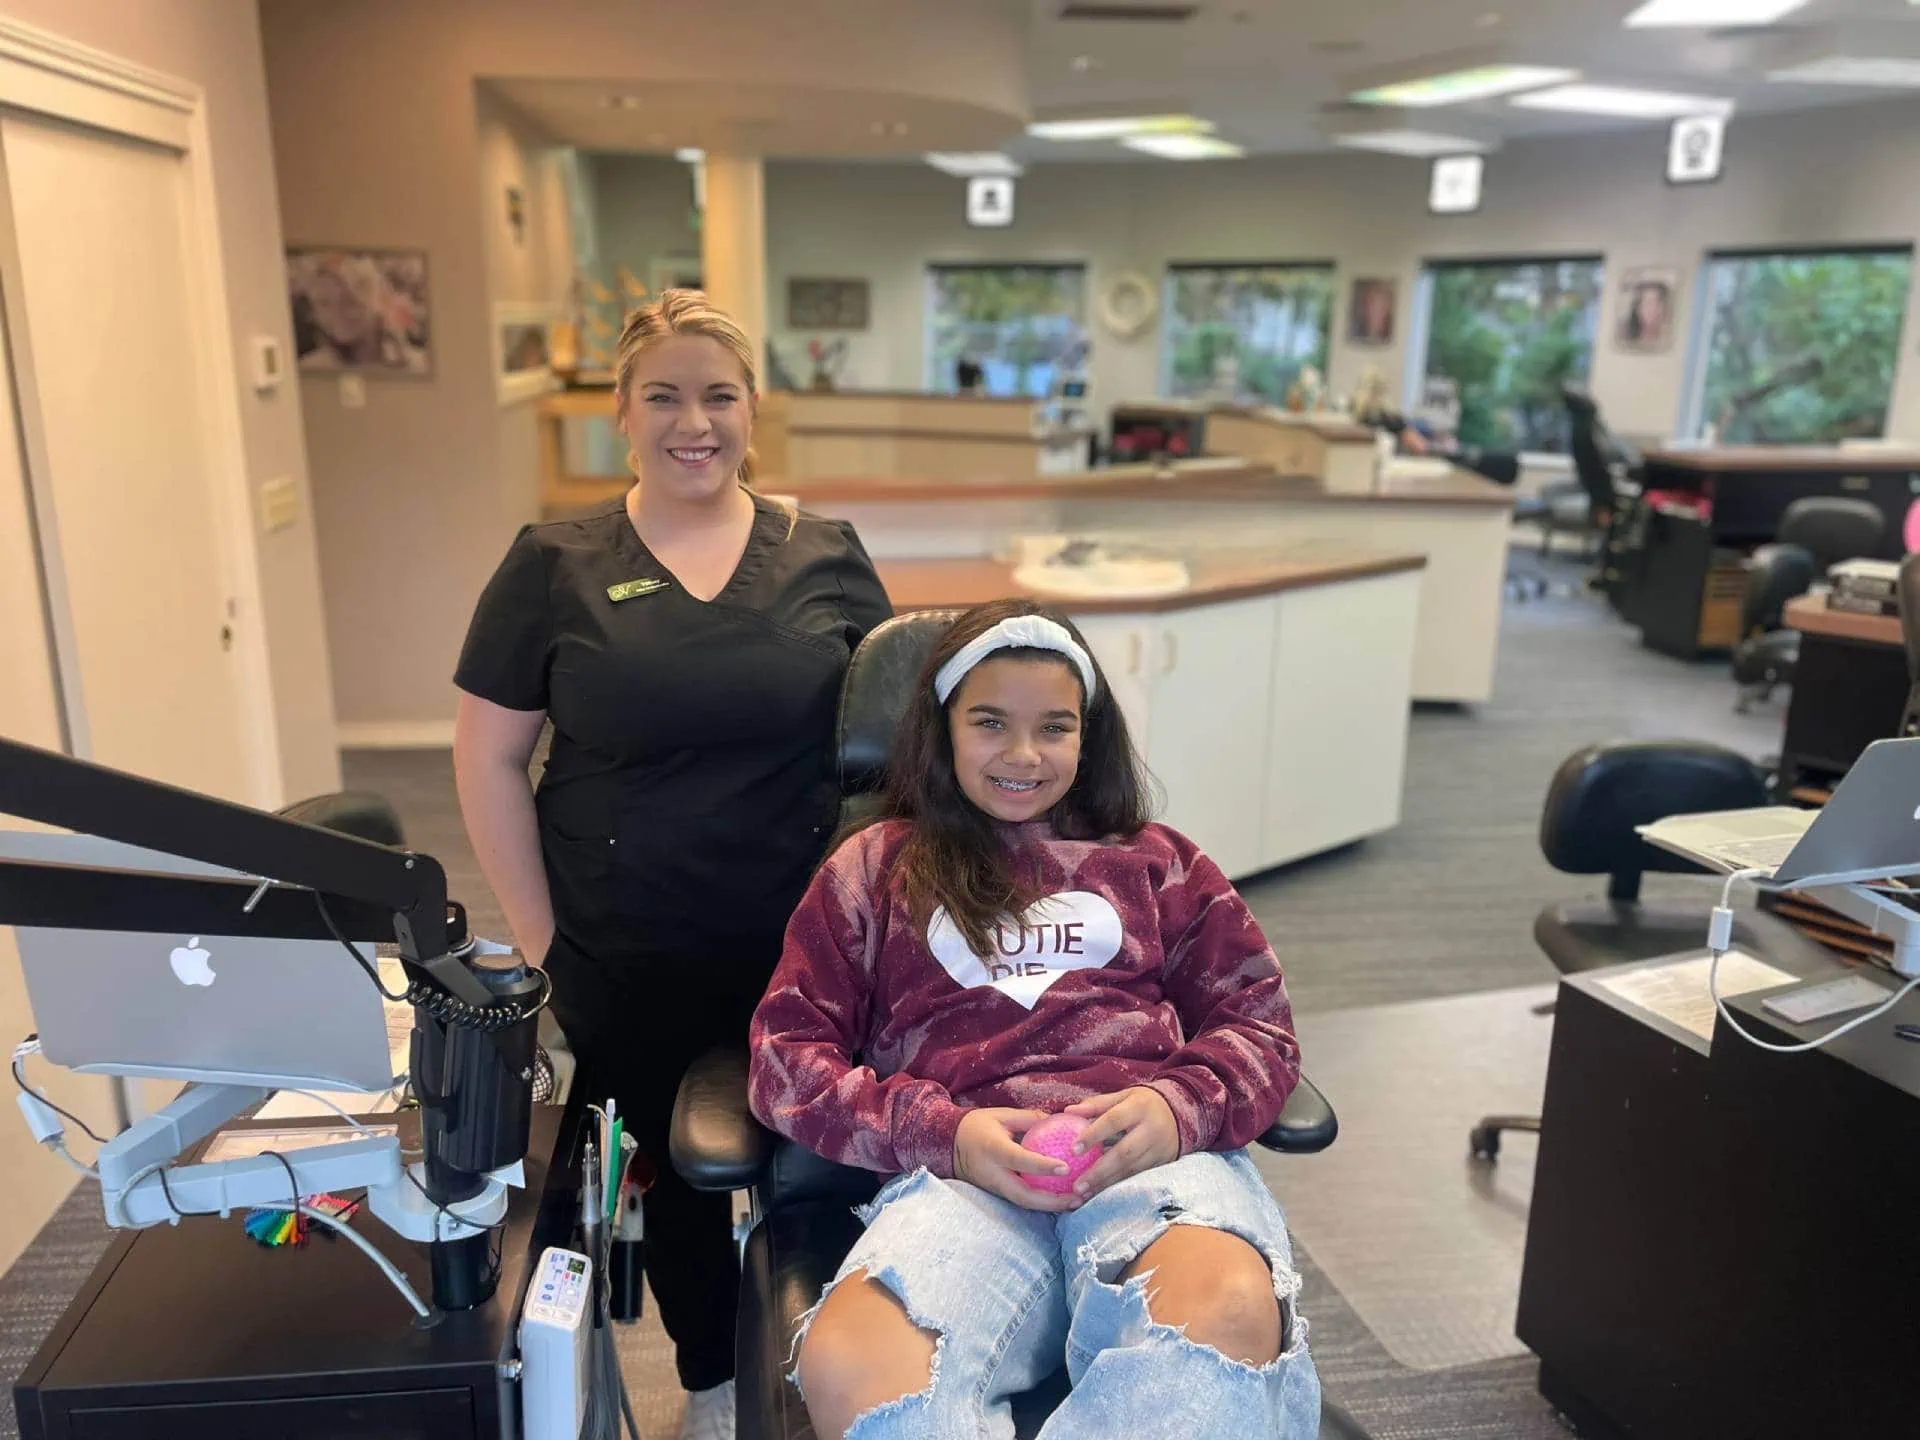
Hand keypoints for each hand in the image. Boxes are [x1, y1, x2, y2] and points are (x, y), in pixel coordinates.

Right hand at [953, 1109, 1082, 1212]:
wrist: (948, 1144)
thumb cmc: (976, 1126)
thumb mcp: (1001, 1115)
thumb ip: (1029, 1118)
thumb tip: (1057, 1119)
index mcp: (993, 1149)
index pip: (1020, 1160)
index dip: (1043, 1165)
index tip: (1066, 1167)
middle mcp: (994, 1174)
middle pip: (1024, 1195)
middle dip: (1052, 1201)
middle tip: (1078, 1198)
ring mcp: (994, 1187)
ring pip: (1024, 1203)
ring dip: (1050, 1206)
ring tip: (1076, 1202)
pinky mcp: (997, 1193)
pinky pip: (1021, 1200)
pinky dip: (1041, 1202)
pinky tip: (1060, 1199)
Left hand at [1063, 1087, 1179, 1197]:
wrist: (1181, 1112)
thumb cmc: (1143, 1103)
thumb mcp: (1123, 1096)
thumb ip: (1096, 1104)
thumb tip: (1068, 1111)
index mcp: (1139, 1107)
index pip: (1113, 1121)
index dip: (1093, 1134)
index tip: (1073, 1149)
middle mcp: (1151, 1129)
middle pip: (1124, 1152)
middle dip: (1099, 1170)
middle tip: (1077, 1184)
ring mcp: (1159, 1149)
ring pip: (1132, 1169)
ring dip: (1107, 1183)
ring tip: (1085, 1193)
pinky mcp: (1163, 1163)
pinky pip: (1138, 1176)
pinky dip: (1119, 1185)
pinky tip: (1101, 1193)